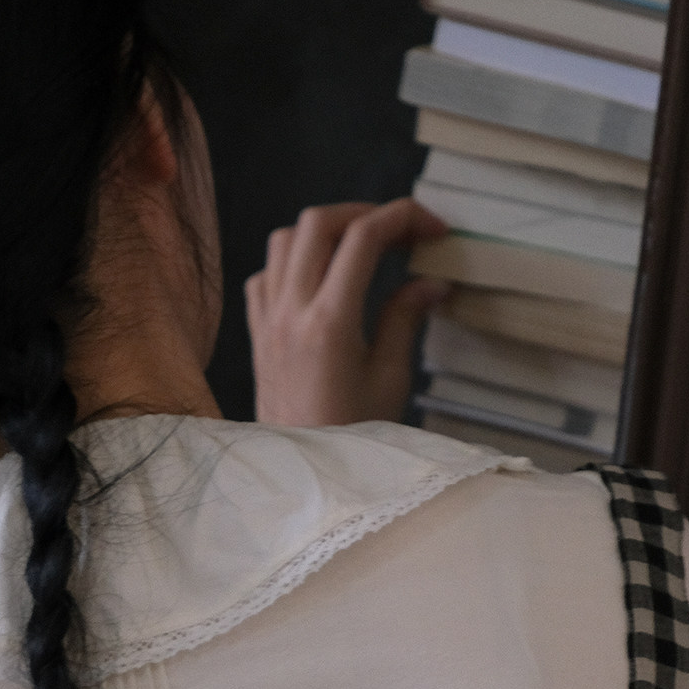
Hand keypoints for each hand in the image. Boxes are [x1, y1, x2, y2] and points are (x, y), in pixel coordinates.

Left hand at [247, 199, 451, 426]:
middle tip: (399, 231)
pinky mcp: (257, 333)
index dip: (403, 217)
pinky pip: (265, 274)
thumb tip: (430, 282)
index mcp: (329, 321)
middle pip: (319, 222)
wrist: (300, 476)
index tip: (432, 228)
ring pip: (286, 240)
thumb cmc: (349, 436)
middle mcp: (291, 312)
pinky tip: (318, 279)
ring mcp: (267, 320)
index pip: (364, 237)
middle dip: (364, 213)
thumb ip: (404, 319)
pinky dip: (293, 261)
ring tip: (359, 248)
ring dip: (325, 231)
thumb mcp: (389, 379)